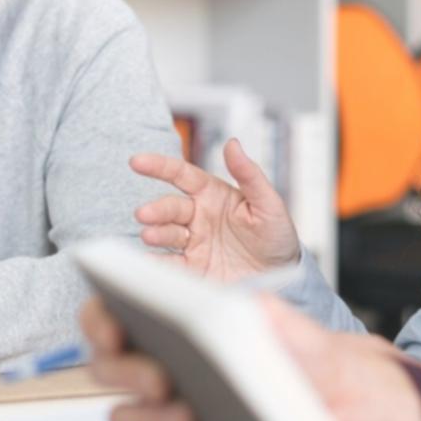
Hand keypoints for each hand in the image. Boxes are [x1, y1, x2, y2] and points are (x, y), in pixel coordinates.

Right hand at [82, 294, 420, 420]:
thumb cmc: (347, 380)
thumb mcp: (323, 345)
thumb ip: (280, 325)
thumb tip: (234, 308)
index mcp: (200, 329)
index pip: (127, 316)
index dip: (105, 317)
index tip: (114, 324)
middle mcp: (184, 371)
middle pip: (115, 368)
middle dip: (127, 370)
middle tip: (162, 379)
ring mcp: (185, 417)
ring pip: (127, 417)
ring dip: (145, 418)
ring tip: (189, 418)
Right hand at [132, 139, 300, 281]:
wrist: (282, 276)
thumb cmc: (276, 236)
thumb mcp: (269, 203)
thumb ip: (249, 174)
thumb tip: (233, 144)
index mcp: (213, 195)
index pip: (181, 175)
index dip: (159, 167)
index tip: (138, 162)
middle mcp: (198, 217)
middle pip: (170, 207)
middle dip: (156, 209)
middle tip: (144, 214)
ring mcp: (193, 243)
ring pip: (167, 234)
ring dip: (155, 233)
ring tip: (149, 235)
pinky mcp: (193, 269)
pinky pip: (170, 264)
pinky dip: (156, 262)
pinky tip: (148, 260)